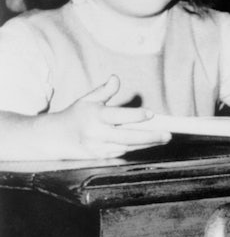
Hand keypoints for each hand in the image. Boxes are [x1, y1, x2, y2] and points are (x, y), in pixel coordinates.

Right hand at [45, 76, 169, 158]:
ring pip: (128, 147)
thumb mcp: (87, 99)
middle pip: (128, 137)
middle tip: (168, 134)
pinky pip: (123, 153)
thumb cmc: (76, 115)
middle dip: (150, 136)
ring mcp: (98, 147)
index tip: (151, 114)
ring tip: (164, 138)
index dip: (135, 116)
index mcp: (95, 116)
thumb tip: (116, 79)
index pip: (118, 116)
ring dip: (148, 143)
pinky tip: (149, 143)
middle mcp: (96, 133)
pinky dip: (136, 148)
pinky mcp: (100, 157)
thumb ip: (104, 90)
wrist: (55, 138)